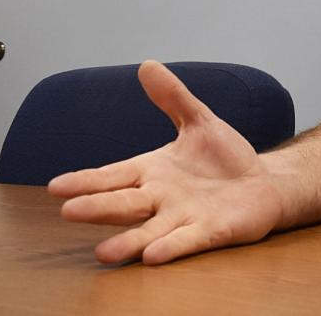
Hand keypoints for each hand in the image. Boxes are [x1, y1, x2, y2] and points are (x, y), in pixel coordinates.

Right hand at [47, 61, 283, 263]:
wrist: (263, 183)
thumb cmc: (225, 158)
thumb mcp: (200, 122)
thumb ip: (173, 98)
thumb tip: (147, 65)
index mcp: (153, 171)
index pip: (114, 175)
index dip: (87, 181)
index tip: (56, 185)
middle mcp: (161, 198)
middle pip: (124, 204)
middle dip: (98, 207)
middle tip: (68, 211)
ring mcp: (184, 217)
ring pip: (150, 231)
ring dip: (128, 241)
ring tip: (103, 252)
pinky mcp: (210, 231)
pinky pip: (188, 240)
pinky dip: (171, 246)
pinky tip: (153, 255)